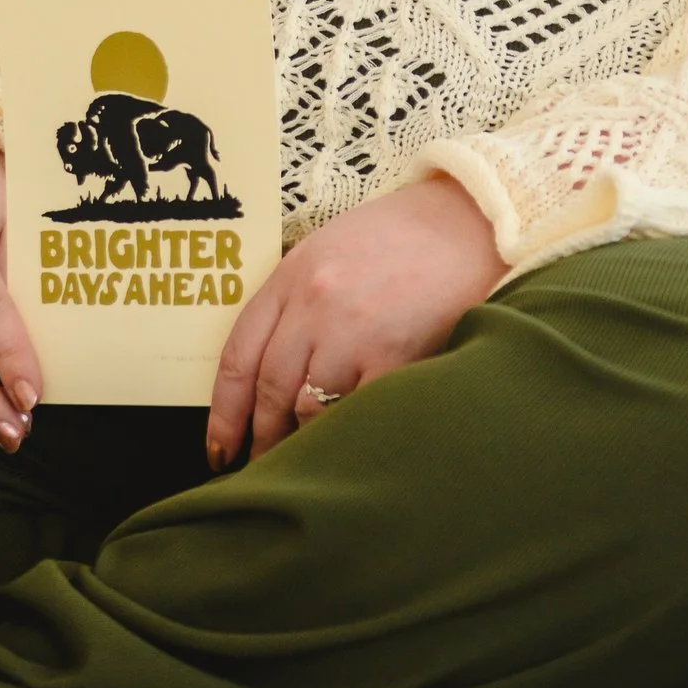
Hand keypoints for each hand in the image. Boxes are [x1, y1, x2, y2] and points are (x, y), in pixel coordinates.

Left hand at [207, 174, 503, 467]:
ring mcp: (353, 333)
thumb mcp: (328, 250)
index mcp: (291, 276)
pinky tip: (346, 447)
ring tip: (304, 462)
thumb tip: (269, 370)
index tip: (219, 447)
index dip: (223, 412)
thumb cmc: (399, 236)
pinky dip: (346, 436)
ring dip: (301, 444)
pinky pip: (356, 414)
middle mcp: (314, 306)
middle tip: (260, 467)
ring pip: (308, 411)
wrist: (468, 221)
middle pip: (268, 390)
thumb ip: (294, 301)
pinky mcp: (395, 357)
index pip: (238, 356)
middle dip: (260, 437)